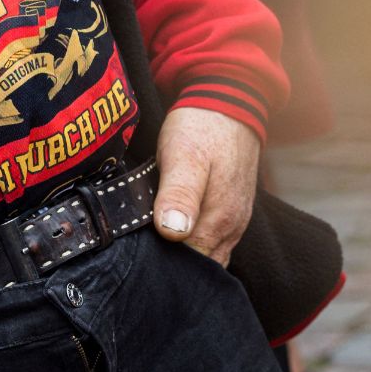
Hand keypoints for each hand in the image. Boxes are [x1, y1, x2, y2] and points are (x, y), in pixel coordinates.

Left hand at [152, 107, 262, 264]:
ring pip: (206, 257)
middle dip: (171, 268)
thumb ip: (180, 194)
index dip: (163, 268)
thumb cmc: (201, 129)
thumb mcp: (184, 156)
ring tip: (151, 249)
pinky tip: (169, 234)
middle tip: (138, 257)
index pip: (189, 267)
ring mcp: (233, 223)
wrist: (229, 103)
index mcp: (218, 221)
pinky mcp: (230, 213)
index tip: (138, 261)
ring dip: (180, 257)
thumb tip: (172, 234)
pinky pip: (211, 242)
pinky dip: (191, 245)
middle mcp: (230, 230)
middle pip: (198, 268)